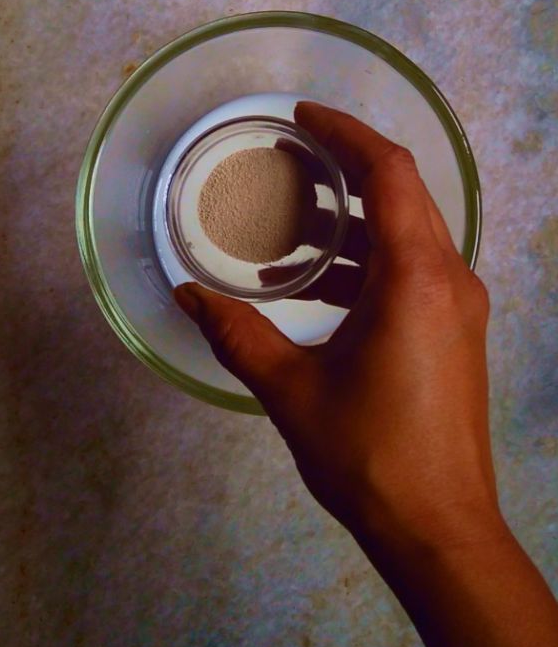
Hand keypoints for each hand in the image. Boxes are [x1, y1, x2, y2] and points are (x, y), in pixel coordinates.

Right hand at [175, 102, 498, 566]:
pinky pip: (414, 270)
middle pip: (404, 193)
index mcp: (415, 276)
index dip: (347, 132)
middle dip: (347, 169)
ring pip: (410, 233)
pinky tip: (317, 288)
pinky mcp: (456, 333)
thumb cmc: (368, 455)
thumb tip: (187, 296)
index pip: (389, 172)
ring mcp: (459, 307)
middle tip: (291, 159)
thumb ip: (237, 334)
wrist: (440, 529)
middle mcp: (449, 278)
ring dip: (354, 222)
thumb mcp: (291, 389)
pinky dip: (368, 261)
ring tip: (291, 227)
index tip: (302, 117)